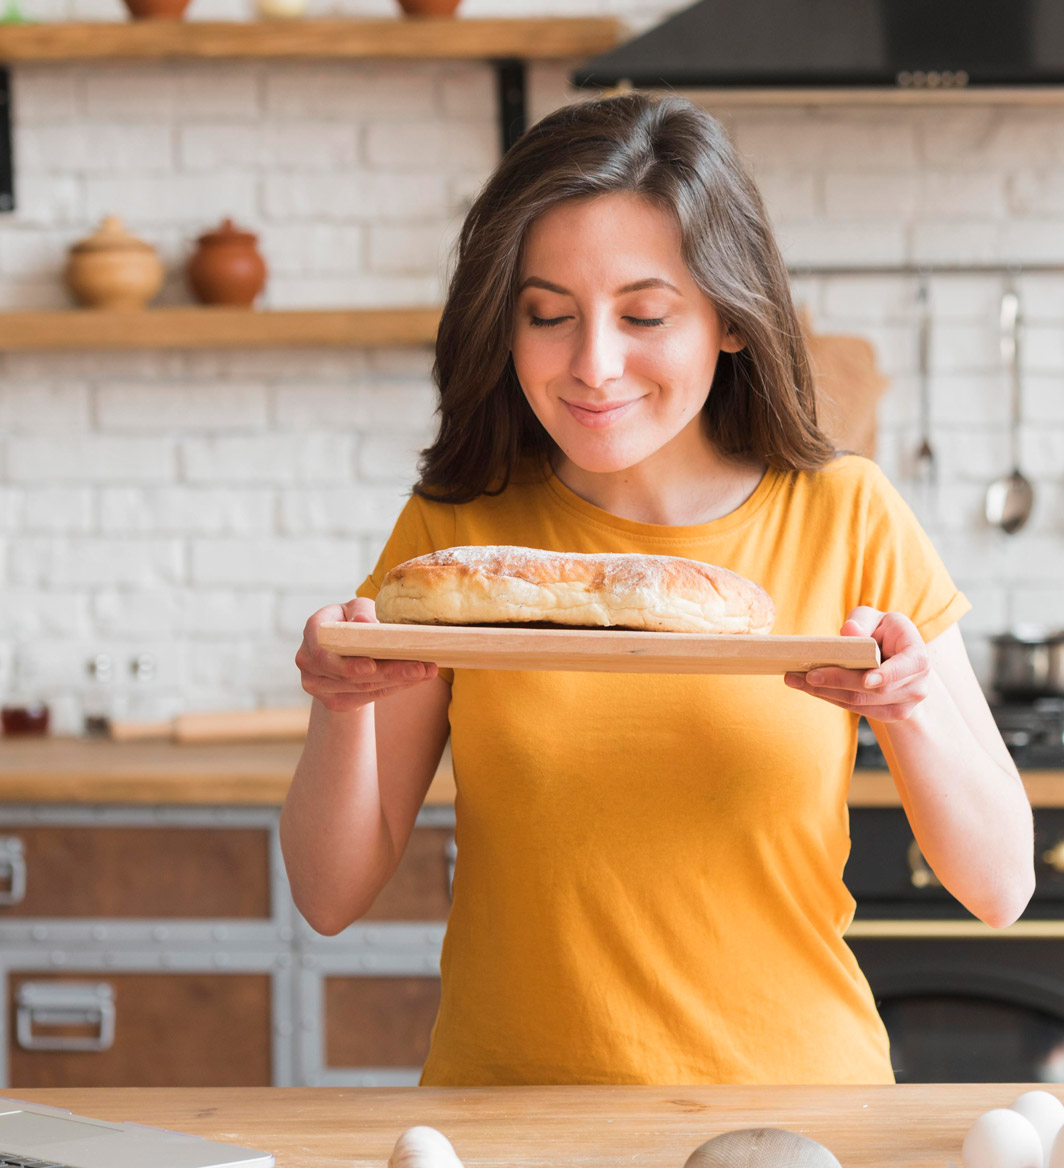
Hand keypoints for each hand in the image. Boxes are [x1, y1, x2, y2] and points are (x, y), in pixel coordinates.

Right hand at [296, 597, 438, 712]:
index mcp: (313, 632)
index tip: (372, 665)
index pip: (324, 653)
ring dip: (398, 681)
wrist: (342, 647)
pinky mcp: (334, 701)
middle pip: (350, 676)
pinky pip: (368, 698)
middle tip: (421, 667)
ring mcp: (318, 685)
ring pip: (363, 688)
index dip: (347, 663)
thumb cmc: (352, 620)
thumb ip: (361, 612)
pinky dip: (394, 688)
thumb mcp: (356, 608)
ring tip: (427, 671)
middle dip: (389, 671)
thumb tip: (365, 621)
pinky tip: (415, 680)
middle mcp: (309, 662)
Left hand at [783, 606, 930, 721]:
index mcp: (918, 656)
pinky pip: (857, 709)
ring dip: (826, 692)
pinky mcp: (889, 715)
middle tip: (807, 675)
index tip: (866, 680)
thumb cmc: (882, 632)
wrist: (896, 658)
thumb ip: (862, 621)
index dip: (887, 674)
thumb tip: (849, 631)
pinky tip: (809, 688)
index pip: (908, 667)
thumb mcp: (874, 618)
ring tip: (796, 680)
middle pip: (875, 690)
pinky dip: (831, 697)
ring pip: (861, 702)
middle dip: (838, 681)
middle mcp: (917, 683)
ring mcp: (905, 704)